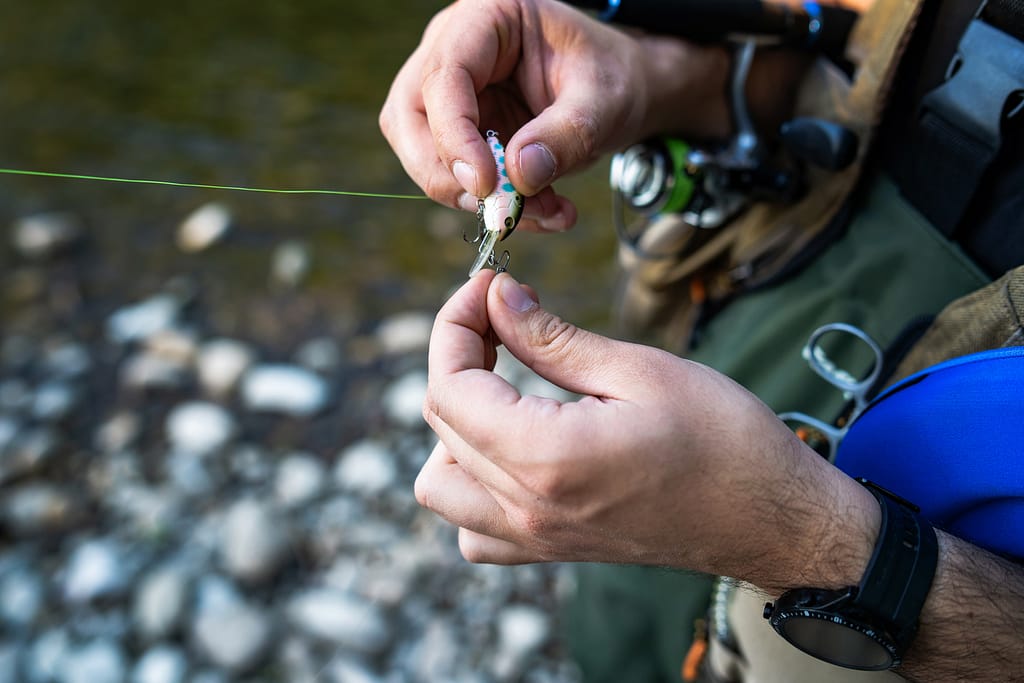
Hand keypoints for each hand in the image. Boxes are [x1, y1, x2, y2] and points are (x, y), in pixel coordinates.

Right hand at [379, 0, 729, 231]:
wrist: (618, 91)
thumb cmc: (610, 77)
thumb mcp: (604, 101)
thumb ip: (566, 134)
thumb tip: (519, 176)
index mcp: (487, 18)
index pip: (445, 76)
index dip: (455, 136)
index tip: (485, 185)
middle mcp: (452, 50)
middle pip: (408, 116)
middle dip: (447, 174)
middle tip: (500, 208)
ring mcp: (447, 94)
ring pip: (420, 153)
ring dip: (471, 198)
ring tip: (541, 212)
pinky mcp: (456, 133)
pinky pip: (452, 178)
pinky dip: (492, 204)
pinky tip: (541, 212)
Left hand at [417, 271, 879, 593]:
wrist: (772, 520)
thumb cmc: (725, 441)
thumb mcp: (640, 370)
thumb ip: (553, 337)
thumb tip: (498, 299)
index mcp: (546, 458)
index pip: (450, 386)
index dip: (455, 324)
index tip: (487, 288)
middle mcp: (526, 508)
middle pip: (440, 423)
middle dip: (457, 356)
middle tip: (503, 316)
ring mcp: (534, 538)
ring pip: (439, 484)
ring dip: (454, 428)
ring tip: (503, 389)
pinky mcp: (550, 550)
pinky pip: (473, 530)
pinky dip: (472, 487)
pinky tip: (514, 451)